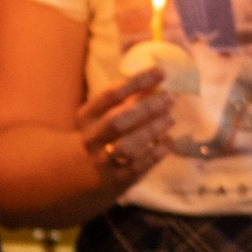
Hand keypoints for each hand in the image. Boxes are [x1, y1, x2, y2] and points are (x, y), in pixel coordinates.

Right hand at [75, 64, 179, 191]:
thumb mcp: (103, 115)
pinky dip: (156, 153)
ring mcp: (103, 161)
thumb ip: (127, 100)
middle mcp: (91, 138)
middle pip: (117, 121)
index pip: (110, 95)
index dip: (137, 82)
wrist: (80, 174)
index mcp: (87, 117)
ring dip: (152, 131)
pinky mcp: (117, 180)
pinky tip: (169, 141)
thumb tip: (158, 81)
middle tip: (169, 97)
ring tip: (171, 118)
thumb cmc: (101, 135)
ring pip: (127, 146)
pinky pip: (138, 167)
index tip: (160, 72)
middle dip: (146, 108)